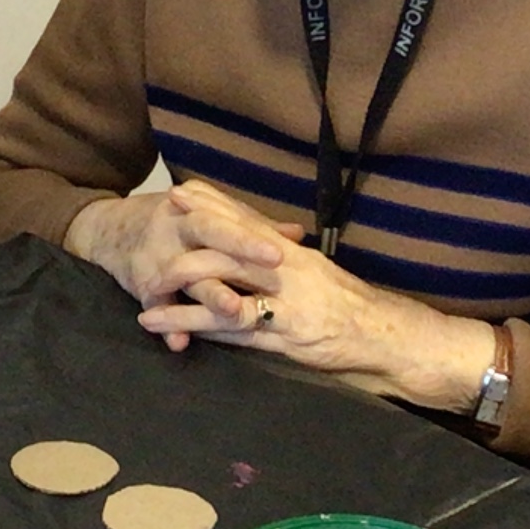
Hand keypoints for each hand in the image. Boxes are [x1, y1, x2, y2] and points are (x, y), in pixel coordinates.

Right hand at [66, 180, 290, 320]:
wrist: (112, 232)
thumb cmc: (174, 226)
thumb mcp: (209, 219)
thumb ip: (252, 227)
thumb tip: (297, 235)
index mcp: (197, 209)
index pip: (231, 217)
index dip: (257, 233)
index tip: (284, 248)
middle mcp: (176, 226)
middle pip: (210, 233)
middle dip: (241, 248)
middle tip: (274, 263)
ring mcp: (157, 256)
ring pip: (185, 274)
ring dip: (209, 293)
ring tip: (234, 309)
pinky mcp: (142, 285)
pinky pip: (156, 305)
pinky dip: (167, 323)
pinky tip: (180, 342)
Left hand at [74, 182, 500, 409]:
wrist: (385, 335)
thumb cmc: (352, 308)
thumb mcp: (320, 275)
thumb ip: (290, 262)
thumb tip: (269, 247)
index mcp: (293, 253)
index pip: (246, 221)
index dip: (212, 205)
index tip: (183, 192)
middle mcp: (284, 271)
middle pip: (225, 247)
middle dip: (185, 239)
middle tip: (152, 233)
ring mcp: (281, 302)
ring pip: (219, 287)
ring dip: (177, 290)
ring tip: (144, 294)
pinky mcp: (279, 335)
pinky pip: (228, 329)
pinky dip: (193, 326)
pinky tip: (167, 328)